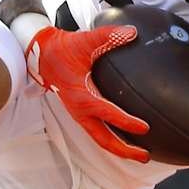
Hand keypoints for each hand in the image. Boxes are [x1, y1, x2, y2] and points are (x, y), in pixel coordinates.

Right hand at [26, 24, 149, 161]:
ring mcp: (80, 116)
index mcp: (82, 97)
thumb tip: (132, 33)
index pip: (108, 113)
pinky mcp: (82, 115)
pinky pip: (98, 133)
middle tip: (145, 156)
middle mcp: (80, 111)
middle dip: (125, 150)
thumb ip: (109, 36)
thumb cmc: (63, 51)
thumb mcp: (85, 41)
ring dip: (119, 149)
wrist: (43, 56)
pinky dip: (112, 140)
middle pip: (104, 140)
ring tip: (139, 154)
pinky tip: (126, 139)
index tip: (145, 127)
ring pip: (101, 140)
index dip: (127, 122)